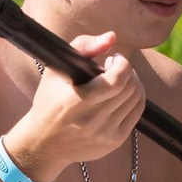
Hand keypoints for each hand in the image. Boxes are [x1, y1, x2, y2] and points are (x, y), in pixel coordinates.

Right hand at [12, 32, 147, 178]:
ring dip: (133, 84)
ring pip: (137, 99)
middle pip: (130, 87)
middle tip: (115, 68)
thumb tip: (112, 38)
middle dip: (128, 71)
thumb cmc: (49, 102)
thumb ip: (83, 46)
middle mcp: (94, 119)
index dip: (122, 64)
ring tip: (118, 80)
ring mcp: (106, 133)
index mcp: (77, 101)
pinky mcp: (115, 141)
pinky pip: (137, 114)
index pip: (117, 80)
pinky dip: (134, 100)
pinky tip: (121, 95)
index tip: (113, 59)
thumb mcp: (56, 70)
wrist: (44, 144)